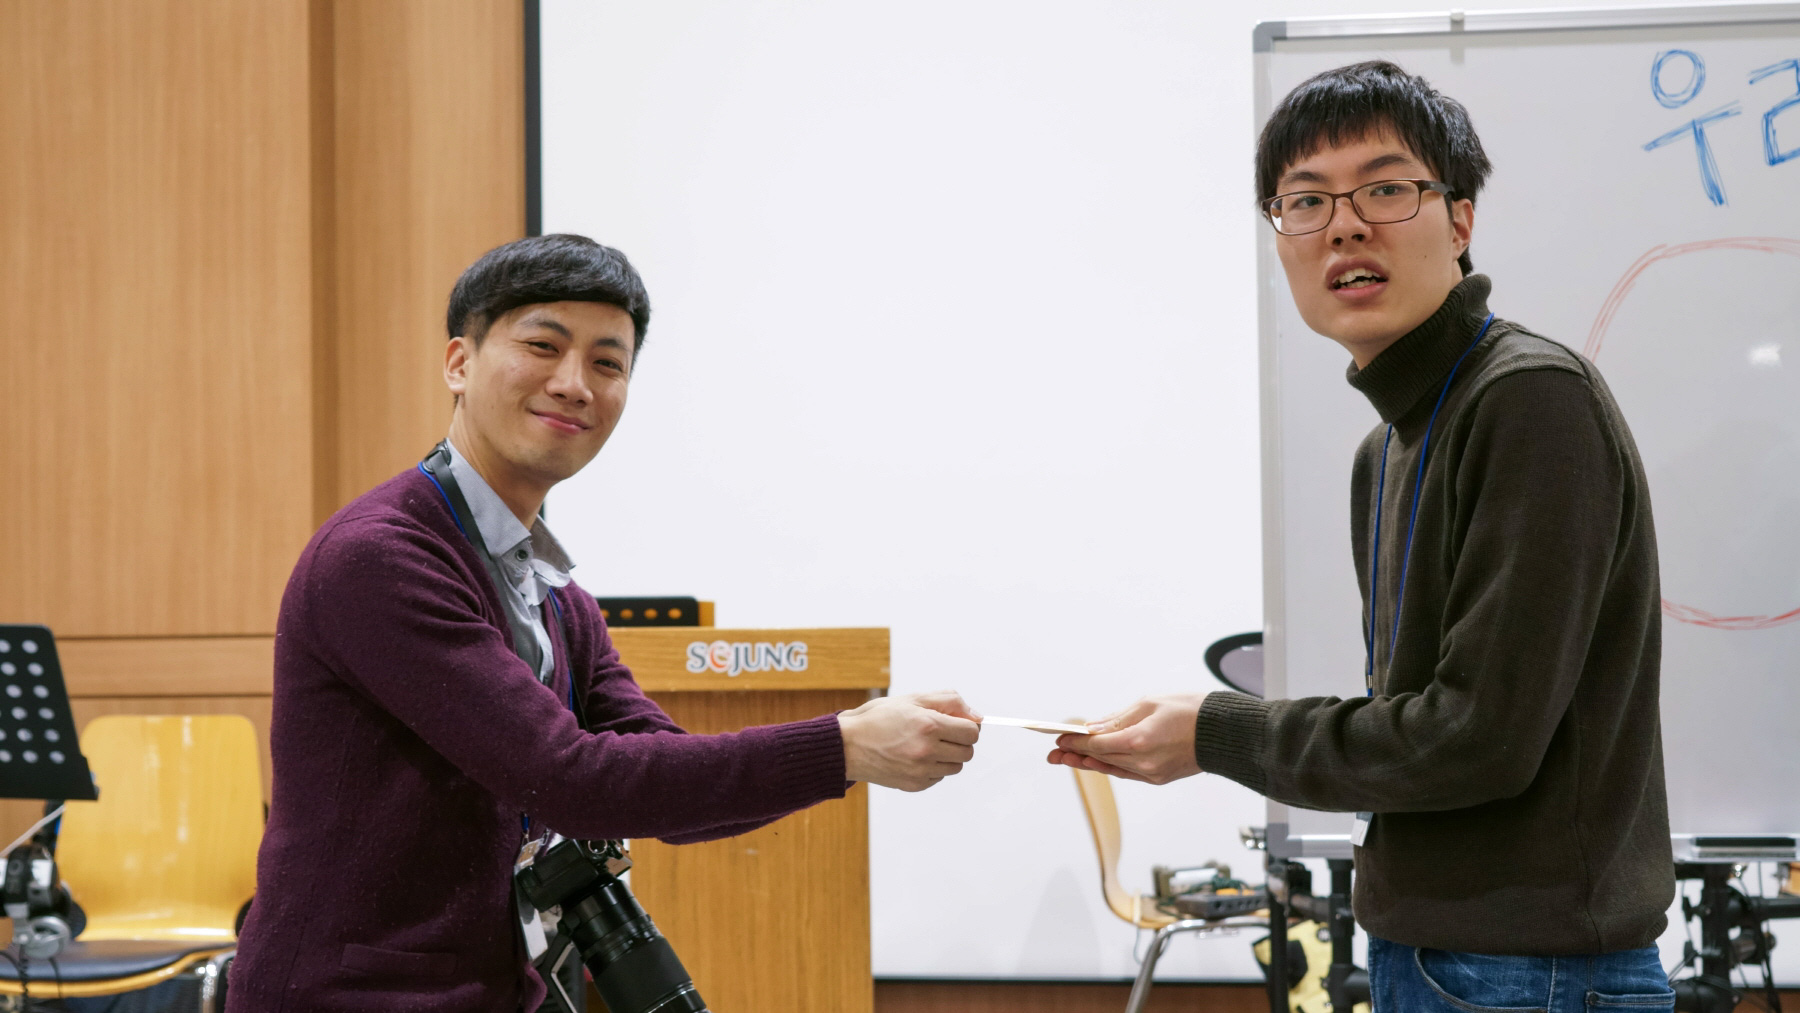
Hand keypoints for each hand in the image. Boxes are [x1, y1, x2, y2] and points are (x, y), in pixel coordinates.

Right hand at [839, 691, 981, 791]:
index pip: (972, 731)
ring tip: (927, 745)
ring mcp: (920, 771)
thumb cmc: (878, 718)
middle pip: (968, 751)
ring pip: (956, 767)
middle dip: (960, 741)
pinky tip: (915, 757)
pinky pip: (939, 777)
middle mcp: (926, 750)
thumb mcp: (912, 699)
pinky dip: (933, 767)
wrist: (847, 745)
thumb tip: (977, 715)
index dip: (968, 725)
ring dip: (948, 755)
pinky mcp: (914, 785)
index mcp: (928, 725)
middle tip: (943, 733)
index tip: (958, 723)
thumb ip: (949, 701)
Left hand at [1046, 693, 1205, 784]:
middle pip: (1101, 759)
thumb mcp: (1149, 704)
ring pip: (1112, 768)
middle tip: (1054, 754)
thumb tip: (1092, 728)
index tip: (1059, 740)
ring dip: (1089, 763)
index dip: (1075, 743)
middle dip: (1076, 755)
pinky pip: (1127, 773)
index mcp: (1140, 740)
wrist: (1224, 732)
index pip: (1097, 745)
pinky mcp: (1159, 778)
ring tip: (1068, 760)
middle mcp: (1144, 762)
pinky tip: (1095, 763)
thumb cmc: (1190, 711)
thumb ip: (1117, 719)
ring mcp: (1152, 773)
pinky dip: (1110, 767)